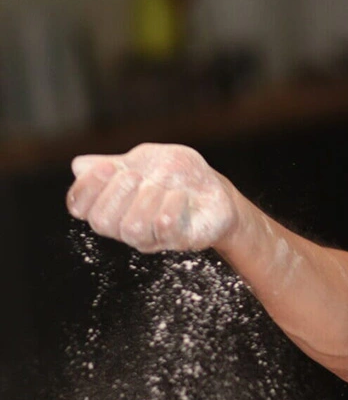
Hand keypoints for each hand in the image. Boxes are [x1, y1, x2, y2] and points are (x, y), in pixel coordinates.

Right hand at [67, 143, 238, 252]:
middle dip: (116, 193)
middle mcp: (126, 226)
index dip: (86, 188)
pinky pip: (166, 228)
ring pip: (132, 229)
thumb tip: (79, 165)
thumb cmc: (178, 175)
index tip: (107, 167)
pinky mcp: (181, 239)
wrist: (215, 191)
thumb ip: (117, 162)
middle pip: (102, 222)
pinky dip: (171, 205)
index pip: (80, 207)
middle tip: (136, 176)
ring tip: (160, 185)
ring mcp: (153, 237)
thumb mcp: (148, 159)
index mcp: (112, 205)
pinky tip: (180, 194)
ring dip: (146, 199)